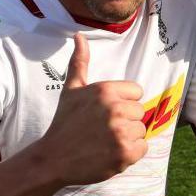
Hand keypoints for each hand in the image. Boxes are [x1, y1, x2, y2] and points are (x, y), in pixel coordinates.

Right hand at [43, 33, 147, 185]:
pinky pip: (142, 148)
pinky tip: (110, 153)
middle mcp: (115, 108)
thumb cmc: (64, 123)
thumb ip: (80, 62)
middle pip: (140, 112)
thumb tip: (79, 36)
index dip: (123, 103)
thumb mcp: (71, 89)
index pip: (136, 92)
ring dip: (127, 138)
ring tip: (105, 142)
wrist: (53, 159)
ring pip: (141, 131)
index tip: (106, 113)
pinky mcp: (125, 153)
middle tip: (103, 130)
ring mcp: (121, 132)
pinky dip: (130, 154)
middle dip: (126, 121)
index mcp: (106, 90)